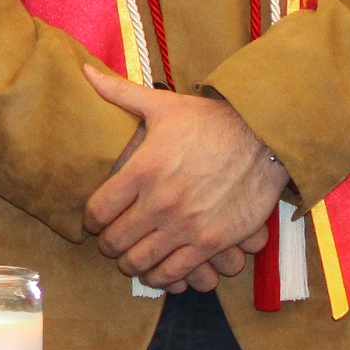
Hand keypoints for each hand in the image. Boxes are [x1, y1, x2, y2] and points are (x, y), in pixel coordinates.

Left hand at [81, 62, 282, 289]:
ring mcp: (186, 225)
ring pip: (141, 262)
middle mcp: (159, 202)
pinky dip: (162, 277)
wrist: (264, 138)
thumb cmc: (211, 120)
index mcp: (142, 170)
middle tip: (111, 242)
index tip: (94, 221)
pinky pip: (175, 272)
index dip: (90, 220)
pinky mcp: (212, 242)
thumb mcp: (162, 104)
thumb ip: (119, 93)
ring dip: (132, 265)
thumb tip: (85, 72)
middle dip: (108, 245)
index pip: (98, 211)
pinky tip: (158, 271)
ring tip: (132, 259)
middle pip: (115, 241)